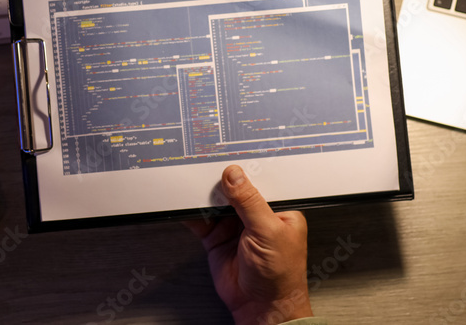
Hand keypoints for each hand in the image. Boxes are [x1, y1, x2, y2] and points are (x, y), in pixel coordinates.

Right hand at [186, 165, 312, 323]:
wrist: (261, 308)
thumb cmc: (280, 275)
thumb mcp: (268, 230)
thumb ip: (249, 201)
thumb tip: (235, 176)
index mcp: (277, 208)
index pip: (260, 181)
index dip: (245, 169)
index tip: (229, 157)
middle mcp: (256, 215)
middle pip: (234, 190)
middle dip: (220, 180)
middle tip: (206, 168)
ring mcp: (235, 227)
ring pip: (216, 203)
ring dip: (205, 195)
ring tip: (193, 184)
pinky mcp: (218, 238)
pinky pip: (202, 221)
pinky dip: (192, 213)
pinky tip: (185, 204)